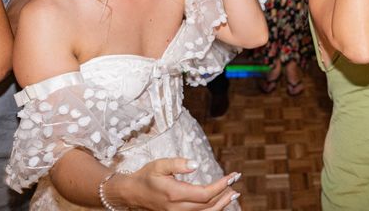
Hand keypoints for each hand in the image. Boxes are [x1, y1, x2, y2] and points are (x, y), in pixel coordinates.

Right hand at [121, 158, 239, 209]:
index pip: (204, 194)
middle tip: (236, 181)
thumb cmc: (146, 176)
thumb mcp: (159, 165)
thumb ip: (178, 163)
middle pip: (208, 206)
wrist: (131, 193)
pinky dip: (212, 210)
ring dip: (222, 205)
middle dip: (225, 194)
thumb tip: (196, 164)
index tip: (232, 176)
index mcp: (174, 194)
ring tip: (233, 194)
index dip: (221, 186)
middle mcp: (176, 208)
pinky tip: (220, 203)